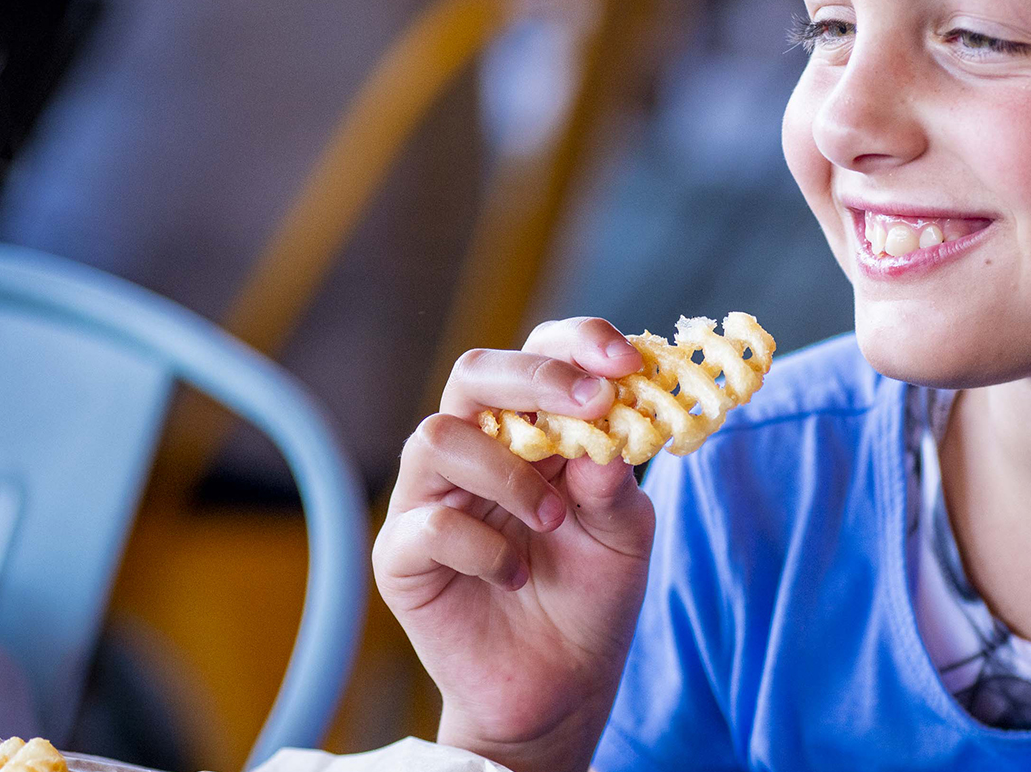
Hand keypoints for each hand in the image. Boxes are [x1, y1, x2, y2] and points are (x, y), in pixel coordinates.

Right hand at [374, 317, 656, 771]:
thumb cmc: (591, 594)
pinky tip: (514, 575)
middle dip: (535, 378)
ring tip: (554, 521)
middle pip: (475, 373)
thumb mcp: (625, 533)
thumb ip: (615, 481)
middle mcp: (474, 448)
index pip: (540, 354)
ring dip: (509, 471)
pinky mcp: (403, 556)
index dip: (579, 344)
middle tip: (592, 402)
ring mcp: (430, 499)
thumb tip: (607, 429)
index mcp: (531, 427)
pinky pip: (429, 525)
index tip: (627, 361)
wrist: (561, 686)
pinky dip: (483, 546)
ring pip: (438, 436)